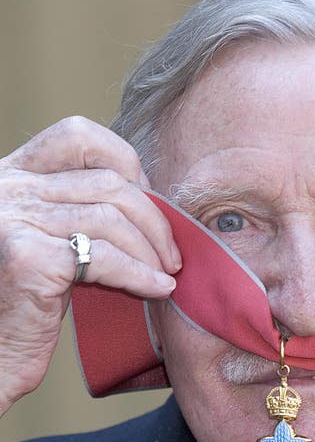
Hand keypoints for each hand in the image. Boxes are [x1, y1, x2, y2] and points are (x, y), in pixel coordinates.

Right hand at [0, 117, 180, 414]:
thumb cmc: (24, 305)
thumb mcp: (51, 239)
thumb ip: (83, 212)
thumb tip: (154, 203)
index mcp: (12, 177)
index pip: (78, 136)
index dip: (127, 164)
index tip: (150, 205)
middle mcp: (7, 189)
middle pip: (108, 182)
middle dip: (154, 219)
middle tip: (171, 254)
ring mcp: (14, 219)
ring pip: (112, 218)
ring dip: (151, 250)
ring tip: (164, 275)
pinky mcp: (27, 258)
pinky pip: (105, 257)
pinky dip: (140, 274)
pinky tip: (156, 289)